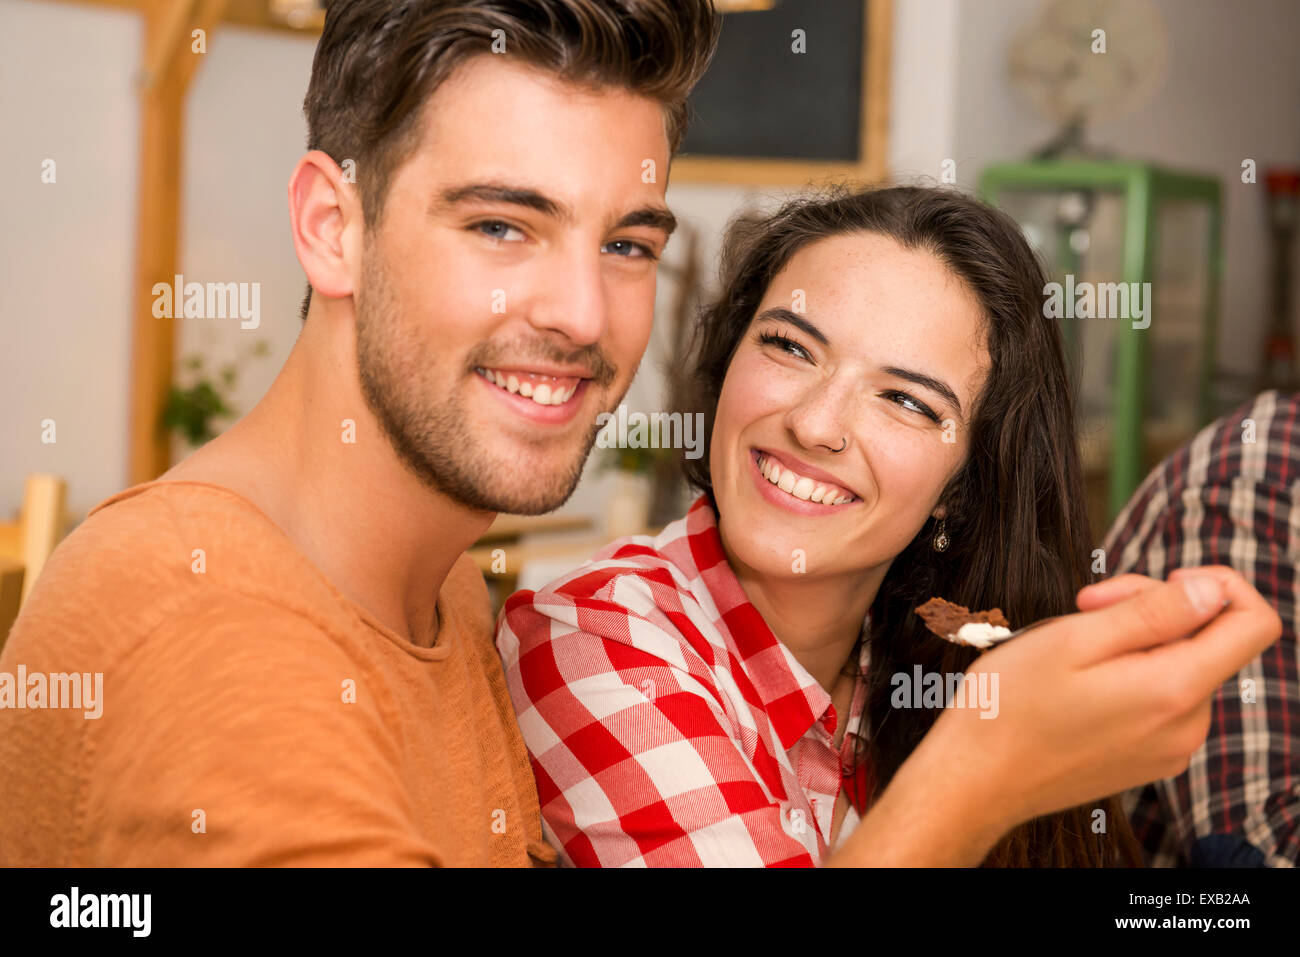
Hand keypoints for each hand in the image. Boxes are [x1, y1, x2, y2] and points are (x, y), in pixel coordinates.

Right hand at [926, 568, 1281, 831]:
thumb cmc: (1010, 706)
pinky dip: (1131, 675)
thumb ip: (1152, 612)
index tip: (1160, 582)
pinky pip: (1163, 699)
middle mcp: (1187, 725)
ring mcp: (1171, 748)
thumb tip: (1212, 590)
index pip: (1254, 622)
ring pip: (1183, 666)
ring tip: (1073, 646)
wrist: (975, 779)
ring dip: (1137, 642)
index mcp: (1174, 689)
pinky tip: (1079, 679)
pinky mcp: (1150, 759)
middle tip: (1085, 605)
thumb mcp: (1074, 638)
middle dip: (1155, 608)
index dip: (1218, 584)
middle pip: (1210, 639)